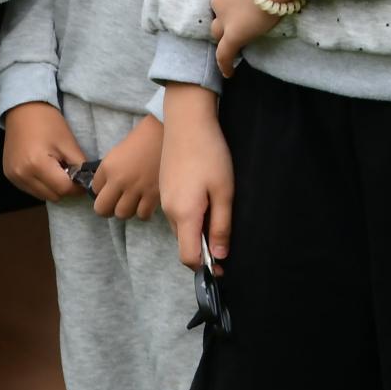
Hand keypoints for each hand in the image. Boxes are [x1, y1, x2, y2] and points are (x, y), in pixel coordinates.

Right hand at [0, 101, 86, 203]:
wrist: (23, 110)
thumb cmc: (48, 122)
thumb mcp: (68, 143)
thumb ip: (79, 166)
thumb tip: (87, 183)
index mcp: (37, 165)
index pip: (64, 189)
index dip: (77, 186)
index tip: (82, 178)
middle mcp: (22, 174)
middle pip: (53, 196)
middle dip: (65, 187)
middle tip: (68, 171)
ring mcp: (13, 176)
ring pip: (42, 196)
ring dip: (52, 187)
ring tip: (55, 169)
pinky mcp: (9, 175)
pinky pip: (31, 190)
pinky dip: (40, 184)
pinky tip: (43, 169)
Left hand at [89, 114, 164, 221]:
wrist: (167, 132)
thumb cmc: (143, 138)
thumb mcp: (118, 152)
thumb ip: (110, 170)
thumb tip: (106, 187)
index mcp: (107, 167)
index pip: (94, 190)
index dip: (101, 190)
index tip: (109, 188)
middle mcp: (119, 180)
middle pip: (102, 209)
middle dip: (106, 209)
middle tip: (114, 205)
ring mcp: (137, 189)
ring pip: (122, 214)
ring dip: (125, 210)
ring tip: (132, 203)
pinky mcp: (154, 195)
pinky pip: (142, 214)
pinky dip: (143, 212)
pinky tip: (145, 204)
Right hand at [158, 86, 233, 271]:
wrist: (186, 122)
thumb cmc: (210, 154)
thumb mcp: (224, 192)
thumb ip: (221, 225)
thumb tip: (219, 254)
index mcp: (184, 214)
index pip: (188, 256)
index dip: (205, 267)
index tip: (222, 267)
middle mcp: (169, 211)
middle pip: (184, 243)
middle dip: (203, 249)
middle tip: (226, 240)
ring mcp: (164, 199)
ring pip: (181, 228)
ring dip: (198, 232)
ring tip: (219, 216)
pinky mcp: (165, 189)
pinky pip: (177, 214)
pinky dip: (191, 218)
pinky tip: (206, 201)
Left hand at [209, 0, 296, 75]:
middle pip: (217, 9)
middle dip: (225, 13)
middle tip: (239, 17)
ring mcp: (224, 16)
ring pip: (219, 30)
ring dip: (226, 33)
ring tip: (233, 43)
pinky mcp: (234, 33)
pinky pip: (225, 52)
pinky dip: (225, 62)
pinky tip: (229, 72)